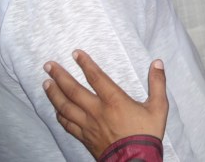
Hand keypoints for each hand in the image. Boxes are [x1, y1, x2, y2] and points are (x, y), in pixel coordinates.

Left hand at [42, 50, 167, 158]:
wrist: (135, 161)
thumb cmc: (146, 134)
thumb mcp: (158, 107)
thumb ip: (158, 83)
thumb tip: (157, 63)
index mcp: (114, 101)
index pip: (96, 77)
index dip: (85, 64)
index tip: (75, 53)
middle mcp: (97, 111)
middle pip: (73, 90)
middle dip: (59, 76)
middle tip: (49, 66)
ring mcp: (88, 125)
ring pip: (66, 107)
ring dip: (54, 94)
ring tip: (46, 83)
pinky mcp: (85, 137)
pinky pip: (67, 124)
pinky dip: (59, 114)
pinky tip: (56, 109)